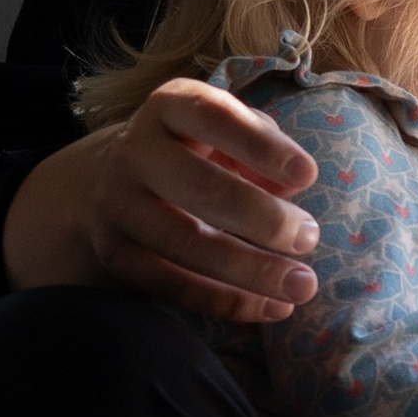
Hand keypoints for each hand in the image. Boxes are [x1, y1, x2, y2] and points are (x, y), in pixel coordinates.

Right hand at [2, 81, 321, 324]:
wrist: (108, 183)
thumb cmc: (193, 152)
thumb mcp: (223, 133)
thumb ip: (261, 148)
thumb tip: (293, 183)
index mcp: (168, 108)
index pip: (212, 115)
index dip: (260, 145)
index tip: (308, 175)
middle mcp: (134, 152)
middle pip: (199, 186)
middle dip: (261, 217)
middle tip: (309, 238)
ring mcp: (119, 205)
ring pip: (184, 242)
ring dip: (250, 269)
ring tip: (302, 285)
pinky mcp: (116, 254)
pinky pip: (172, 284)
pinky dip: (227, 301)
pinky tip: (273, 308)